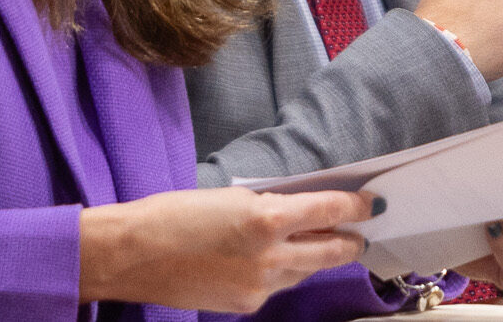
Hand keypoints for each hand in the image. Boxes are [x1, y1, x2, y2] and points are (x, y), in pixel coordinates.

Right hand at [78, 187, 371, 312]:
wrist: (131, 255)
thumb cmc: (173, 213)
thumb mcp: (229, 196)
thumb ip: (270, 205)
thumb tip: (300, 210)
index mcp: (266, 219)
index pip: (330, 212)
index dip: (356, 206)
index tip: (371, 203)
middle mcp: (271, 257)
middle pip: (332, 251)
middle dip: (349, 241)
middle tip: (359, 231)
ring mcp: (261, 287)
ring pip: (306, 271)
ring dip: (314, 257)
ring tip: (316, 244)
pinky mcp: (247, 305)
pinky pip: (279, 286)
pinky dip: (282, 272)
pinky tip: (269, 261)